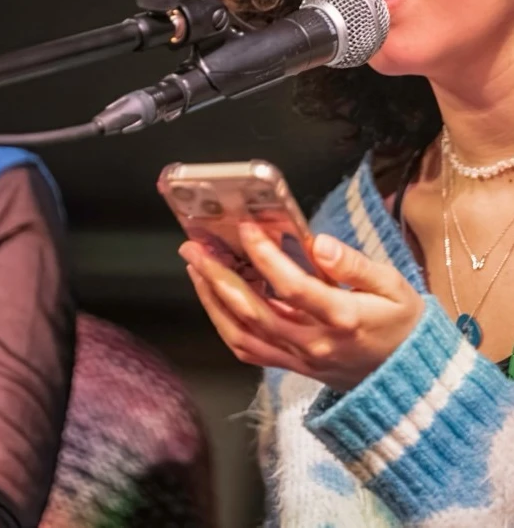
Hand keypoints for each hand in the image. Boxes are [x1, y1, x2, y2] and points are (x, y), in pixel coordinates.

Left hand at [179, 221, 424, 391]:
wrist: (409, 377)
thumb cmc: (400, 322)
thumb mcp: (392, 285)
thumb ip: (354, 264)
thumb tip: (318, 243)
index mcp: (343, 318)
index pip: (293, 287)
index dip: (265, 256)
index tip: (245, 228)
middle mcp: (314, 342)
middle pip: (254, 311)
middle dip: (218, 277)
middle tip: (195, 247)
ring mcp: (299, 359)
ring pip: (243, 333)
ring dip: (212, 300)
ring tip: (196, 267)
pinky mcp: (291, 366)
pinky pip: (249, 349)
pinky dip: (224, 324)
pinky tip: (213, 298)